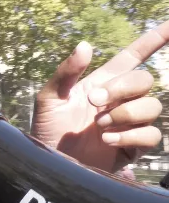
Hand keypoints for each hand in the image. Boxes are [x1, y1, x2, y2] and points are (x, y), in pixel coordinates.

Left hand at [31, 20, 168, 172]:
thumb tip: (85, 45)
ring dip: (125, 113)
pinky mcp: (133, 147)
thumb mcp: (49, 98)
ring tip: (99, 125)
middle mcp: (120, 100)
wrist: (49, 162)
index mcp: (102, 83)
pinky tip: (107, 140)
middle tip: (94, 102)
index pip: (134, 56)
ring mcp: (129, 123)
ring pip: (152, 106)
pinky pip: (151, 135)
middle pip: (145, 80)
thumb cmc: (47, 129)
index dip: (154, 40)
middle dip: (122, 88)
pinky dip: (131, 135)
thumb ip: (66, 73)